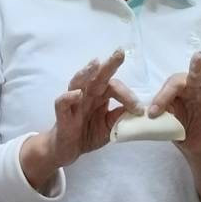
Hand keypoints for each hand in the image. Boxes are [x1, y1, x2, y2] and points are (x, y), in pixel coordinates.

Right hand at [23, 51, 136, 182]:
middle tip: (120, 52)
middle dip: (109, 64)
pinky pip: (62, 102)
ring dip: (86, 72)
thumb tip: (139, 109)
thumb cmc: (88, 133)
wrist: (68, 149)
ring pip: (78, 82)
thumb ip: (120, 116)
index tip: (139, 109)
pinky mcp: (62, 114)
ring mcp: (73, 102)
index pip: (115, 87)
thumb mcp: (110, 126)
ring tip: (95, 64)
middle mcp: (87, 94)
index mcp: (100, 96)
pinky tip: (77, 94)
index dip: (128, 95)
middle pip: (98, 75)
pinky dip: (69, 97)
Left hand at [148, 51, 200, 158]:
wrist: (190, 141)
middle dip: (197, 66)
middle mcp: (195, 88)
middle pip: (196, 74)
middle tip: (198, 56)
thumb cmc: (175, 123)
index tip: (153, 113)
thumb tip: (149, 114)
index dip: (162, 98)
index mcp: (178, 88)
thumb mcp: (164, 120)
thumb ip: (160, 114)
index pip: (172, 87)